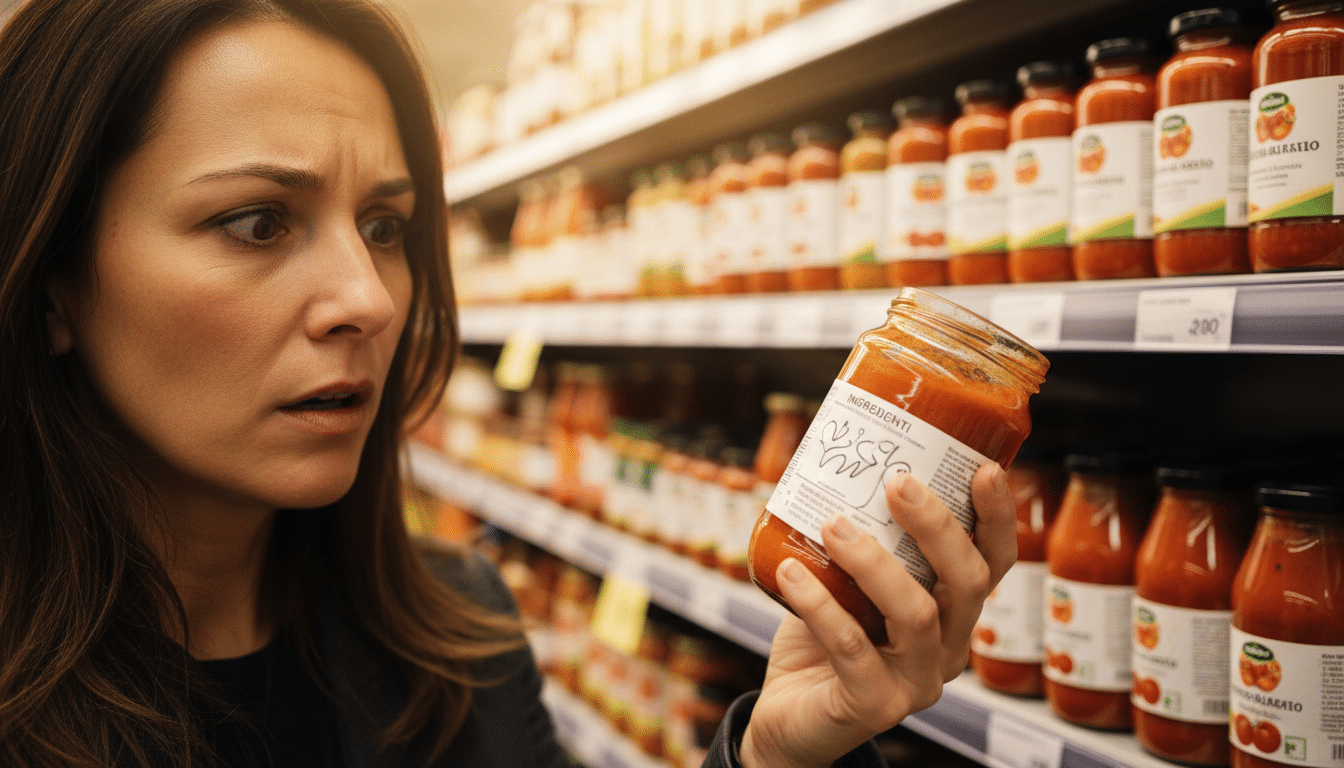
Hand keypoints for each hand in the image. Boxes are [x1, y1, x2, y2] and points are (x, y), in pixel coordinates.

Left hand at [739, 463, 1016, 767]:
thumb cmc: (821, 641)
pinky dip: (820, 605)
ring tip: (833, 525)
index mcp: (952, 615)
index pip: (993, 564)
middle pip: (968, 584)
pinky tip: (791, 572)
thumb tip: (838, 471)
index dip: (996, 518)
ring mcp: (916, 683)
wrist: (787, 716)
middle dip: (937, 527)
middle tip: (898, 483)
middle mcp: (947, 649)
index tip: (983, 469)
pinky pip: (853, 648)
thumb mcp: (845, 583)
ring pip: (917, 615)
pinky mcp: (874, 707)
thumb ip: (854, 540)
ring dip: (873, 562)